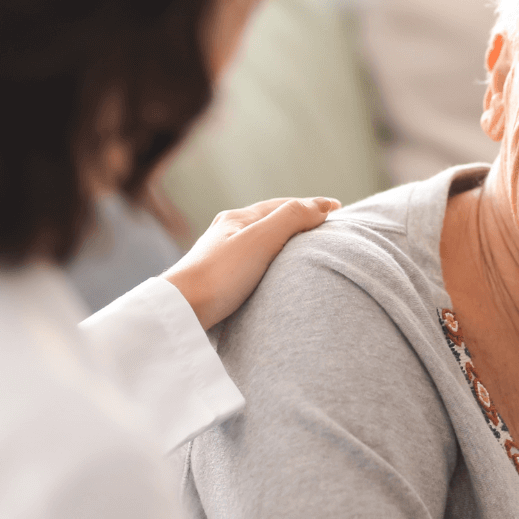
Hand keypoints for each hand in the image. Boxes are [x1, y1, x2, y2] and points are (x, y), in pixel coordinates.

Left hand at [163, 196, 339, 328]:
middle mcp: (226, 234)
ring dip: (283, 241)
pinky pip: (251, 263)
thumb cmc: (219, 276)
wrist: (180, 313)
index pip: (282, 205)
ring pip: (259, 242)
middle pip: (269, 221)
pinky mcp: (216, 282)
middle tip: (324, 227)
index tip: (338, 210)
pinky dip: (270, 261)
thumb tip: (321, 207)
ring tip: (304, 249)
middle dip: (297, 220)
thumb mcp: (261, 240)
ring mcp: (219, 257)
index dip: (311, 206)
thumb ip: (291, 219)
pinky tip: (273, 274)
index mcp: (236, 219)